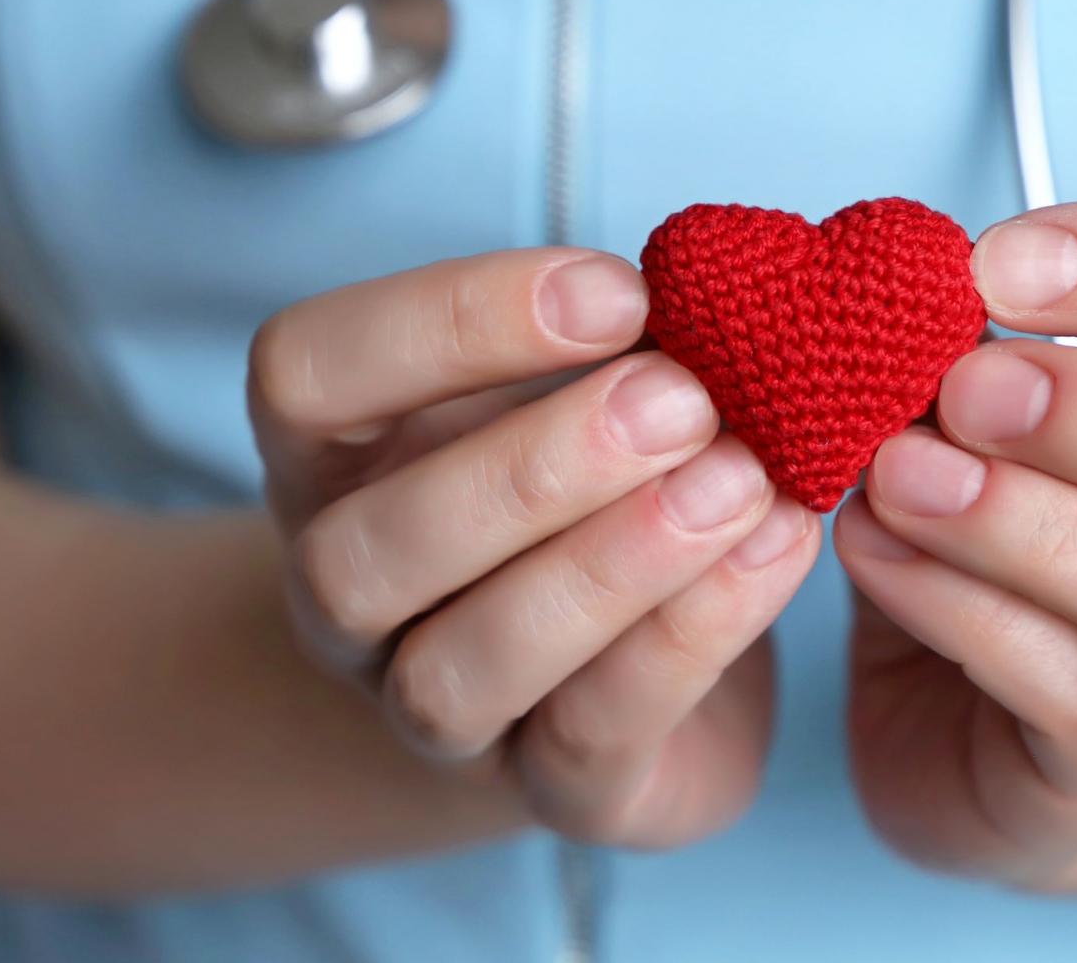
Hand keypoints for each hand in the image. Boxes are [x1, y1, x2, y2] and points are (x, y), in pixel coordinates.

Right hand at [249, 250, 818, 847]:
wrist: (633, 652)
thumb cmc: (596, 472)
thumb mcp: (581, 379)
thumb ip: (617, 335)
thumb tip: (719, 281)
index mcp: (332, 459)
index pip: (302, 375)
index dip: (446, 320)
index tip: (619, 291)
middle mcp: (347, 600)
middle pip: (359, 556)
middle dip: (528, 471)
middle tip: (681, 398)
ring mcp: (431, 716)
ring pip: (454, 674)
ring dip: (604, 568)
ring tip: (736, 481)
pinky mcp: (554, 796)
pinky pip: (590, 743)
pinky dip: (687, 640)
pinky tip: (774, 548)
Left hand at [836, 199, 1076, 883]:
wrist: (945, 709)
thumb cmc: (980, 512)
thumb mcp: (973, 401)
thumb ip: (965, 342)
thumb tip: (902, 290)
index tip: (997, 266)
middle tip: (966, 388)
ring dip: (1044, 530)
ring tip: (900, 476)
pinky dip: (971, 616)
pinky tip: (874, 551)